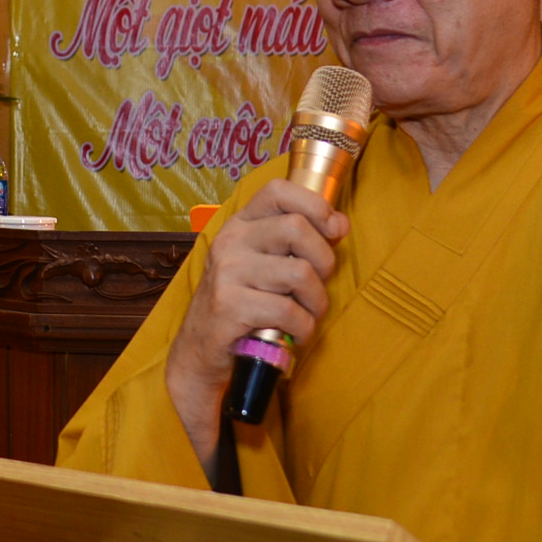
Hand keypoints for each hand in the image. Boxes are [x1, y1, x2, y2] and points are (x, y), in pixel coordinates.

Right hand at [165, 181, 346, 463]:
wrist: (200, 351)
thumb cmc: (242, 304)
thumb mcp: (264, 264)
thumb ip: (299, 241)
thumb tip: (340, 222)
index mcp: (240, 225)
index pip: (278, 191)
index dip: (314, 204)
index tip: (332, 229)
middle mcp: (230, 242)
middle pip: (297, 228)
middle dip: (325, 261)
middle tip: (318, 285)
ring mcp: (227, 273)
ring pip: (300, 273)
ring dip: (317, 302)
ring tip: (308, 314)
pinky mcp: (229, 306)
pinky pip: (288, 311)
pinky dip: (303, 328)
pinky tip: (295, 334)